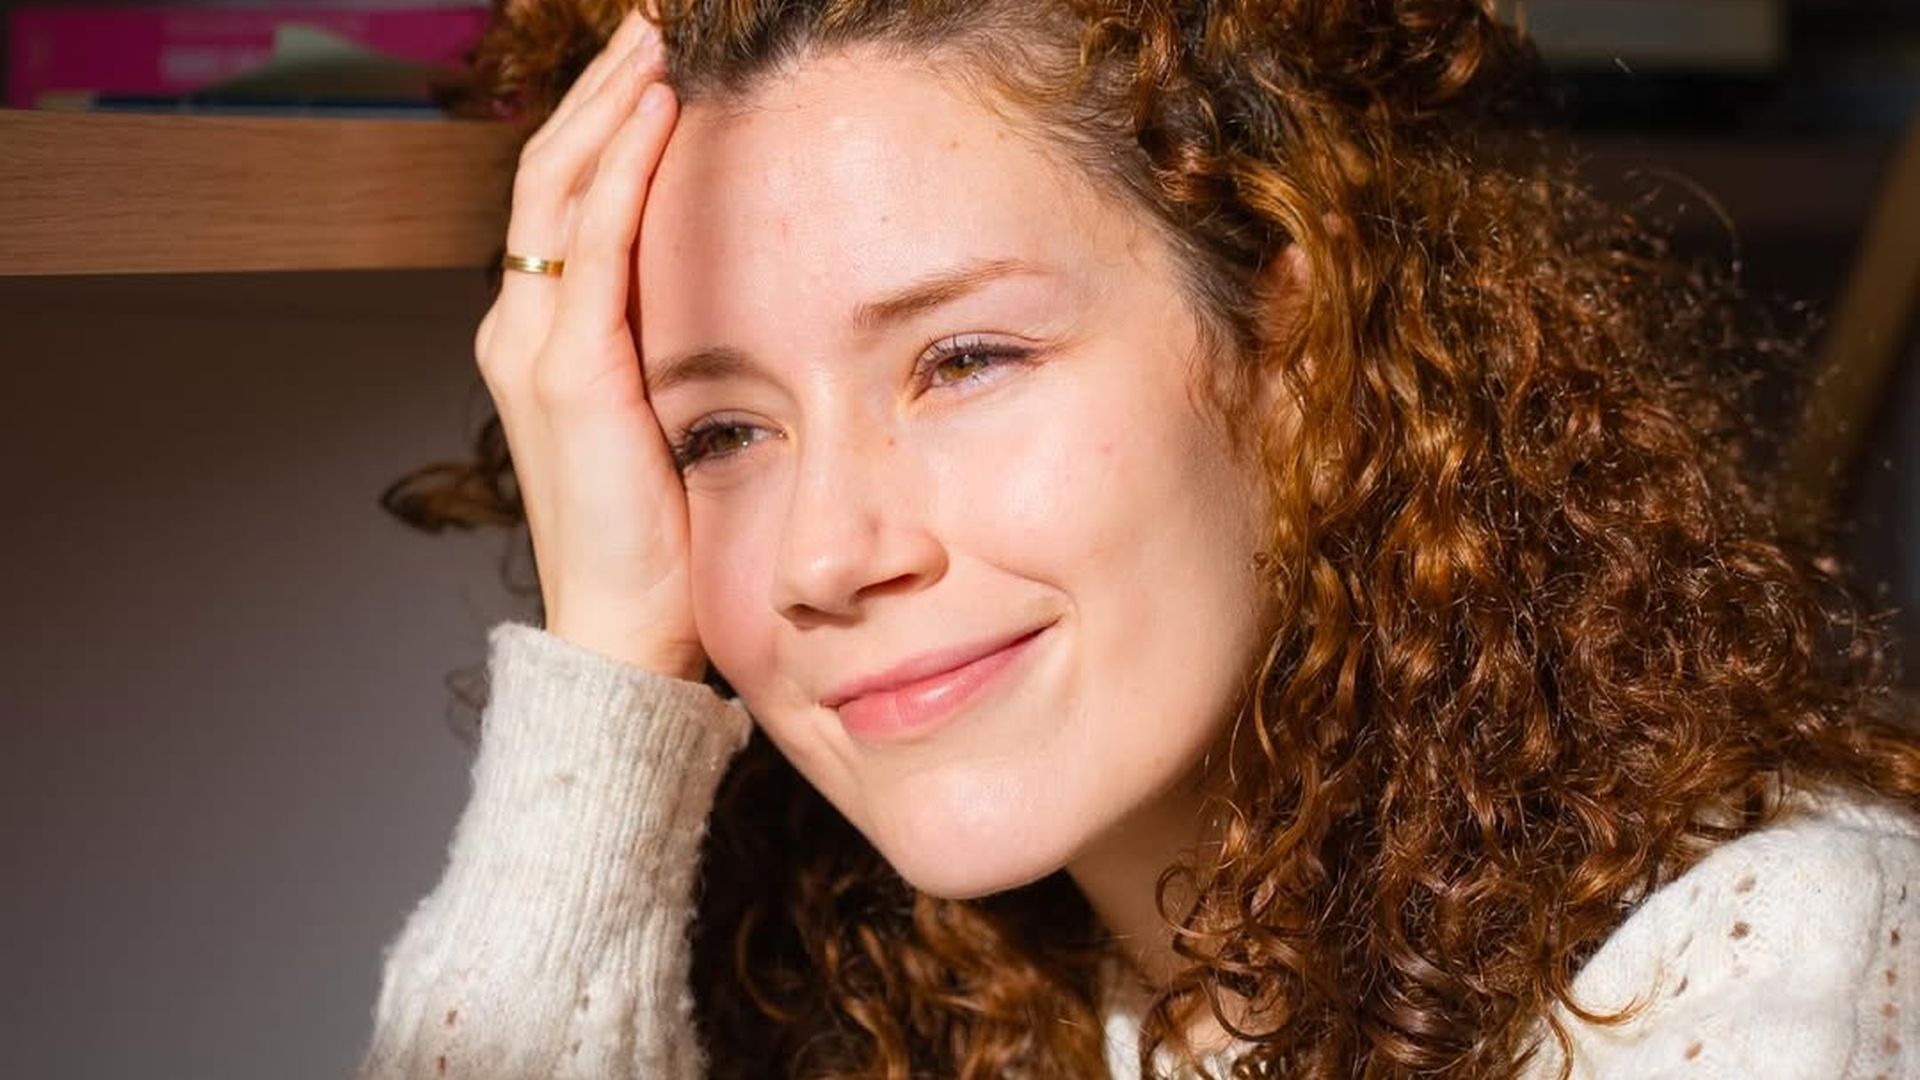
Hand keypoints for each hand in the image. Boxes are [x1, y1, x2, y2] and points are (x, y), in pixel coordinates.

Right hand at [472, 9, 703, 679]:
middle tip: (648, 31)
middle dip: (599, 94)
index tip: (652, 74)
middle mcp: (522, 328)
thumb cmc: (656, 542)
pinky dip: (623, 169)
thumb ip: (672, 357)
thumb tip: (740, 306)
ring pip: (560, 190)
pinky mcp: (568, 370)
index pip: (564, 206)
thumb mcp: (664, 425)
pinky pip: (593, 242)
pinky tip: (657, 113)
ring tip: (651, 44)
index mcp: (544, 340)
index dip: (601, 130)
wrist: (622, 632)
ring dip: (609, 107)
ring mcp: (535, 346)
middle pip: (550, 176)